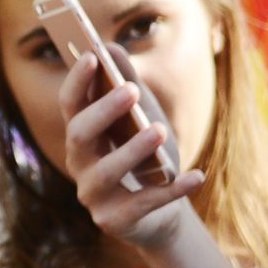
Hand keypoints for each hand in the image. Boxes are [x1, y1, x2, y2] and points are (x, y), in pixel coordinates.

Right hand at [59, 49, 205, 253]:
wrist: (161, 215)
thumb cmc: (147, 159)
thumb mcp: (141, 118)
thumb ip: (126, 85)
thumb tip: (111, 47)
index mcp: (81, 136)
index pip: (70, 105)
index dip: (77, 80)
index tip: (92, 56)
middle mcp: (79, 164)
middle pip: (79, 134)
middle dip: (104, 110)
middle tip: (133, 89)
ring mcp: (94, 196)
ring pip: (107, 171)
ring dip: (133, 149)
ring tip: (160, 129)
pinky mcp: (115, 221)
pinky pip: (145, 203)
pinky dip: (173, 189)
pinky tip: (197, 175)